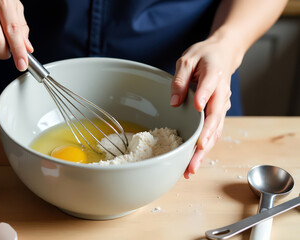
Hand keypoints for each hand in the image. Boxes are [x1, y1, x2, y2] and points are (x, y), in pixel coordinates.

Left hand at [170, 34, 243, 178]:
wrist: (223, 54)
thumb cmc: (204, 56)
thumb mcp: (187, 60)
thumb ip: (180, 80)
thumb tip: (174, 103)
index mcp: (214, 76)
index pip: (209, 88)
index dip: (203, 98)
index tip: (197, 107)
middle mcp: (221, 95)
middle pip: (214, 121)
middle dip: (203, 142)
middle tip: (191, 160)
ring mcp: (221, 106)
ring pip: (215, 132)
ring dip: (203, 152)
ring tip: (190, 169)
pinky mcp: (218, 113)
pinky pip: (213, 132)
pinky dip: (205, 148)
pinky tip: (194, 161)